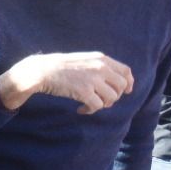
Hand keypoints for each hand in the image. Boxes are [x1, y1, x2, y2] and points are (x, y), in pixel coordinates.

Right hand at [0, 52, 133, 113]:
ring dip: (103, 104)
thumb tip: (110, 80)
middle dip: (115, 96)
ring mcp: (93, 80)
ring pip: (111, 98)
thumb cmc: (59, 66)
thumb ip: (98, 66)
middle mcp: (101, 68)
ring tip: (89, 105)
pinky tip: (80, 110)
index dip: (129, 83)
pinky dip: (90, 111)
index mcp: (101, 59)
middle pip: (121, 86)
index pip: (125, 71)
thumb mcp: (83, 59)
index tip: (127, 91)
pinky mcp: (84, 92)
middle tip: (102, 101)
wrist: (41, 71)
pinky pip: (97, 106)